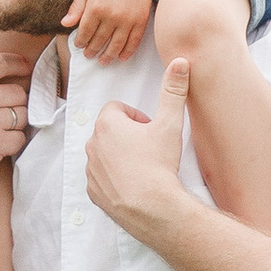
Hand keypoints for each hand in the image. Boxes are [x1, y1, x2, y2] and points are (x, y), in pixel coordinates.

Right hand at [0, 35, 32, 204]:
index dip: (17, 63)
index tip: (25, 66)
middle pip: (16, 90)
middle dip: (14, 100)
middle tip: (6, 110)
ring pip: (22, 113)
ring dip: (16, 121)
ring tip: (2, 129)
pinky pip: (21, 137)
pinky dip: (14, 142)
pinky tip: (1, 146)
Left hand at [64, 0, 158, 63]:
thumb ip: (77, 7)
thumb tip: (65, 24)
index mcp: (96, 7)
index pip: (85, 32)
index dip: (80, 41)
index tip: (78, 45)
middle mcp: (111, 16)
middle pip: (99, 40)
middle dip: (92, 50)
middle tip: (89, 55)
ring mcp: (127, 20)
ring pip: (116, 45)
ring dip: (108, 56)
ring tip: (103, 61)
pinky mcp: (141, 20)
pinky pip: (133, 42)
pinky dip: (127, 52)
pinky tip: (121, 57)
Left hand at [83, 52, 193, 245]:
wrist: (154, 209)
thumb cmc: (160, 164)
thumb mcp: (170, 123)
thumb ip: (173, 90)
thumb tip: (180, 61)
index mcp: (107, 125)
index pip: (117, 109)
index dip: (136, 117)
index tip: (150, 129)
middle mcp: (92, 145)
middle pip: (110, 131)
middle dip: (128, 136)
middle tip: (150, 148)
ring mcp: (91, 170)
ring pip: (104, 154)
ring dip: (120, 156)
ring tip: (143, 167)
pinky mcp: (93, 191)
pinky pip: (101, 178)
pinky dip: (114, 178)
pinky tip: (134, 185)